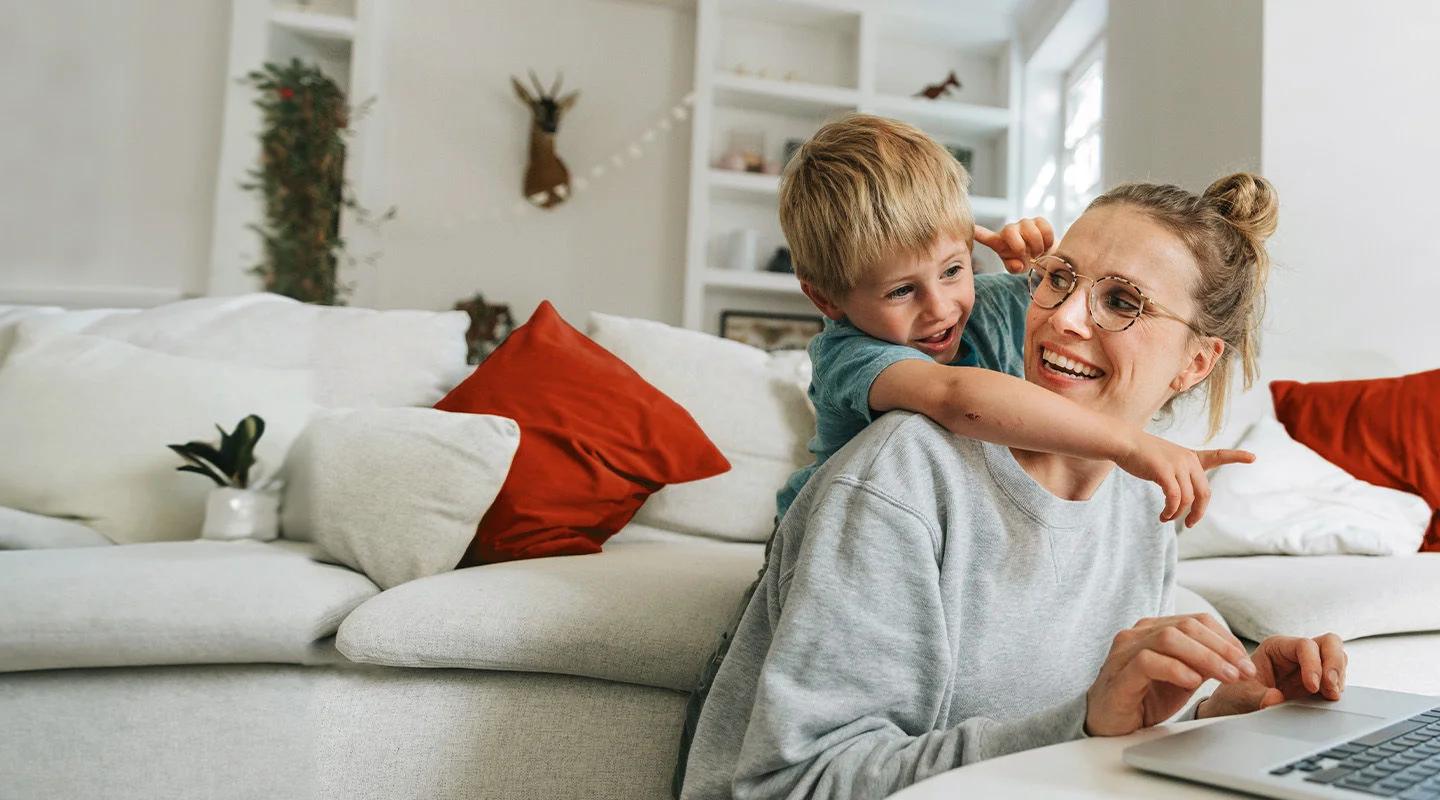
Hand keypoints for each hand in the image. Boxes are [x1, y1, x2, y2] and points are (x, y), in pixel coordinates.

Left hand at [975, 217, 1055, 273]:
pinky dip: (1048, 241)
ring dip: (1037, 246)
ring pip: (1031, 231)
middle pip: (1010, 231)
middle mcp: (1010, 230)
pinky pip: (1045, 228)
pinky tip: (1046, 245)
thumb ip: (1013, 267)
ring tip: (1038, 253)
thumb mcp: (1017, 268)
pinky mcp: (1039, 220)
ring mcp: (1024, 223)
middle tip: (1029, 256)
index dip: (978, 232)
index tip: (972, 228)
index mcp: (999, 242)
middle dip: (1020, 246)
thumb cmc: (1025, 261)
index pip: (985, 236)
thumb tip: (1017, 264)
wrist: (1045, 256)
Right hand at [1086, 614, 1255, 736]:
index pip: (1196, 621)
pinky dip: (1175, 669)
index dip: (1226, 638)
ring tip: (1227, 676)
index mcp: (1153, 630)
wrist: (1108, 722)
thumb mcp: (1182, 678)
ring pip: (1169, 639)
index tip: (1245, 661)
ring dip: (1205, 657)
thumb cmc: (1143, 697)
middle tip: (1243, 670)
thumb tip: (1236, 660)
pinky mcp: (1119, 675)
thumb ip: (1203, 663)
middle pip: (1186, 626)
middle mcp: (1137, 634)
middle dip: (1222, 648)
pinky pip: (1147, 662)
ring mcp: (1125, 652)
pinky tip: (1193, 682)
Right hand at [1116, 431, 1254, 525]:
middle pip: (1204, 493)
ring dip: (1178, 514)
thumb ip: (1176, 476)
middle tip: (1189, 524)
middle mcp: (1188, 460)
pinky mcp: (1164, 472)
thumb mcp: (1164, 461)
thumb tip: (1179, 501)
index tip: (1253, 457)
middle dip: (1198, 513)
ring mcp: (1177, 465)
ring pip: (1188, 499)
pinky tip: (1163, 515)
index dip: (1236, 457)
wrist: (1123, 442)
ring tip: (1166, 518)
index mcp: (1190, 457)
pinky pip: (1174, 499)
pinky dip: (1171, 511)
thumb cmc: (1140, 454)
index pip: (1217, 456)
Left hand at [1198, 634, 1347, 718]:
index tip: (1312, 687)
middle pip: (1329, 643)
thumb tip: (1275, 699)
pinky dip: (1338, 687)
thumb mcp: (1242, 697)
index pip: (1305, 645)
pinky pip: (1337, 678)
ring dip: (1339, 677)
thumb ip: (1258, 697)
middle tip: (1331, 688)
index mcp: (1276, 647)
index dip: (1313, 664)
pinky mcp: (1317, 682)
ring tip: (1330, 696)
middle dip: (1334, 664)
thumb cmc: (1236, 695)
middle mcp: (1295, 653)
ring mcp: (1309, 666)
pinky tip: (1329, 699)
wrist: (1235, 708)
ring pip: (1338, 658)